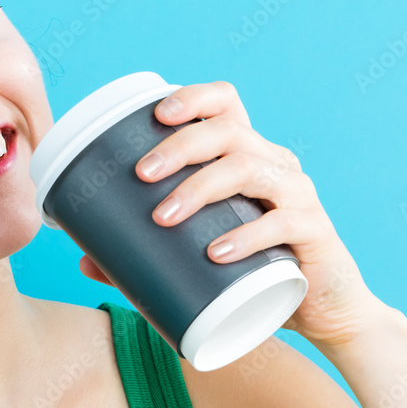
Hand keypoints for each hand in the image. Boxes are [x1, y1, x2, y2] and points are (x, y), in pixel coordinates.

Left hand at [79, 80, 387, 349]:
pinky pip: (282, 223)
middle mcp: (274, 163)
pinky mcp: (314, 232)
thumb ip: (145, 255)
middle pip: (229, 131)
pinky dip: (245, 236)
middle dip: (180, 145)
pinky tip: (215, 253)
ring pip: (249, 169)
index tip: (156, 114)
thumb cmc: (252, 271)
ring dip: (200, 188)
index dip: (193, 97)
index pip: (226, 103)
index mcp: (247, 155)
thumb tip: (84, 260)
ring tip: (162, 217)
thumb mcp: (200, 256)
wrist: (322, 310)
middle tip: (141, 174)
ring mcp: (297, 194)